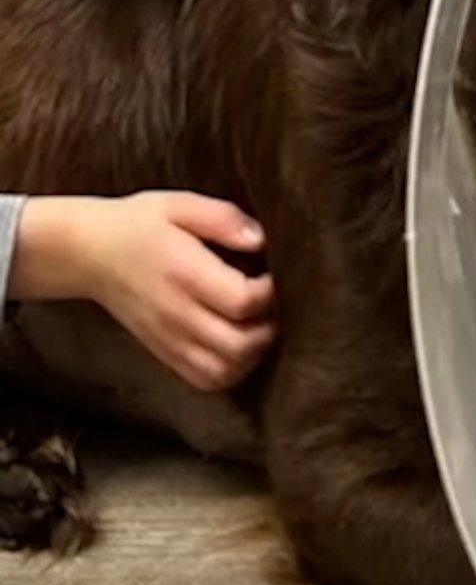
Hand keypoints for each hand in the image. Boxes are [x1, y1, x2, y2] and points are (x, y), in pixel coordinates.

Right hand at [14, 192, 276, 390]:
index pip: (243, 301)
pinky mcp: (164, 353)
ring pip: (225, 370)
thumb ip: (223, 219)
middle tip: (276, 306)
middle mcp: (176, 313)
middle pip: (239, 345)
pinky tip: (238, 346)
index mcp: (184, 273)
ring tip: (260, 326)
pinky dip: (231, 370)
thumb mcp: (180, 205)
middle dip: (270, 328)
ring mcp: (169, 339)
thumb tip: (260, 240)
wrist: (89, 253)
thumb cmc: (139, 225)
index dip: (272, 293)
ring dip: (254, 354)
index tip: (276, 275)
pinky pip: (205, 379)